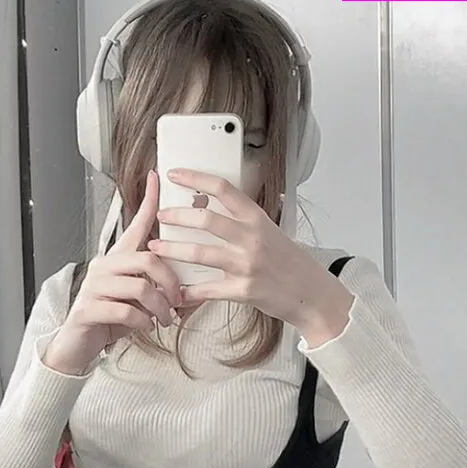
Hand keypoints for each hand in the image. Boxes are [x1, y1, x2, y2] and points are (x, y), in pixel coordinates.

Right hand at [44, 171, 180, 374]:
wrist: (79, 345)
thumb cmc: (110, 320)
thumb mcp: (139, 302)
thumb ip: (158, 290)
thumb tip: (190, 290)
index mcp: (117, 259)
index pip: (134, 224)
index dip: (147, 202)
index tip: (157, 178)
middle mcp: (104, 266)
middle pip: (148, 259)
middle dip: (171, 282)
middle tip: (178, 301)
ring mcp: (94, 286)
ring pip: (140, 287)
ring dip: (160, 307)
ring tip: (165, 320)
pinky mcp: (88, 308)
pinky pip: (126, 310)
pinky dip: (143, 322)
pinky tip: (146, 327)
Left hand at [148, 169, 353, 344]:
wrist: (311, 293)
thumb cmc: (289, 263)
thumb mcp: (270, 232)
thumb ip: (242, 221)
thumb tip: (208, 207)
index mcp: (257, 219)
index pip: (223, 188)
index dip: (195, 178)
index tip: (174, 174)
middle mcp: (252, 239)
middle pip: (206, 219)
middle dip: (176, 216)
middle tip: (160, 216)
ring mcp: (247, 265)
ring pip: (200, 253)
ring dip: (172, 250)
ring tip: (155, 248)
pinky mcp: (243, 291)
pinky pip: (207, 290)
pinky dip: (188, 291)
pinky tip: (175, 290)